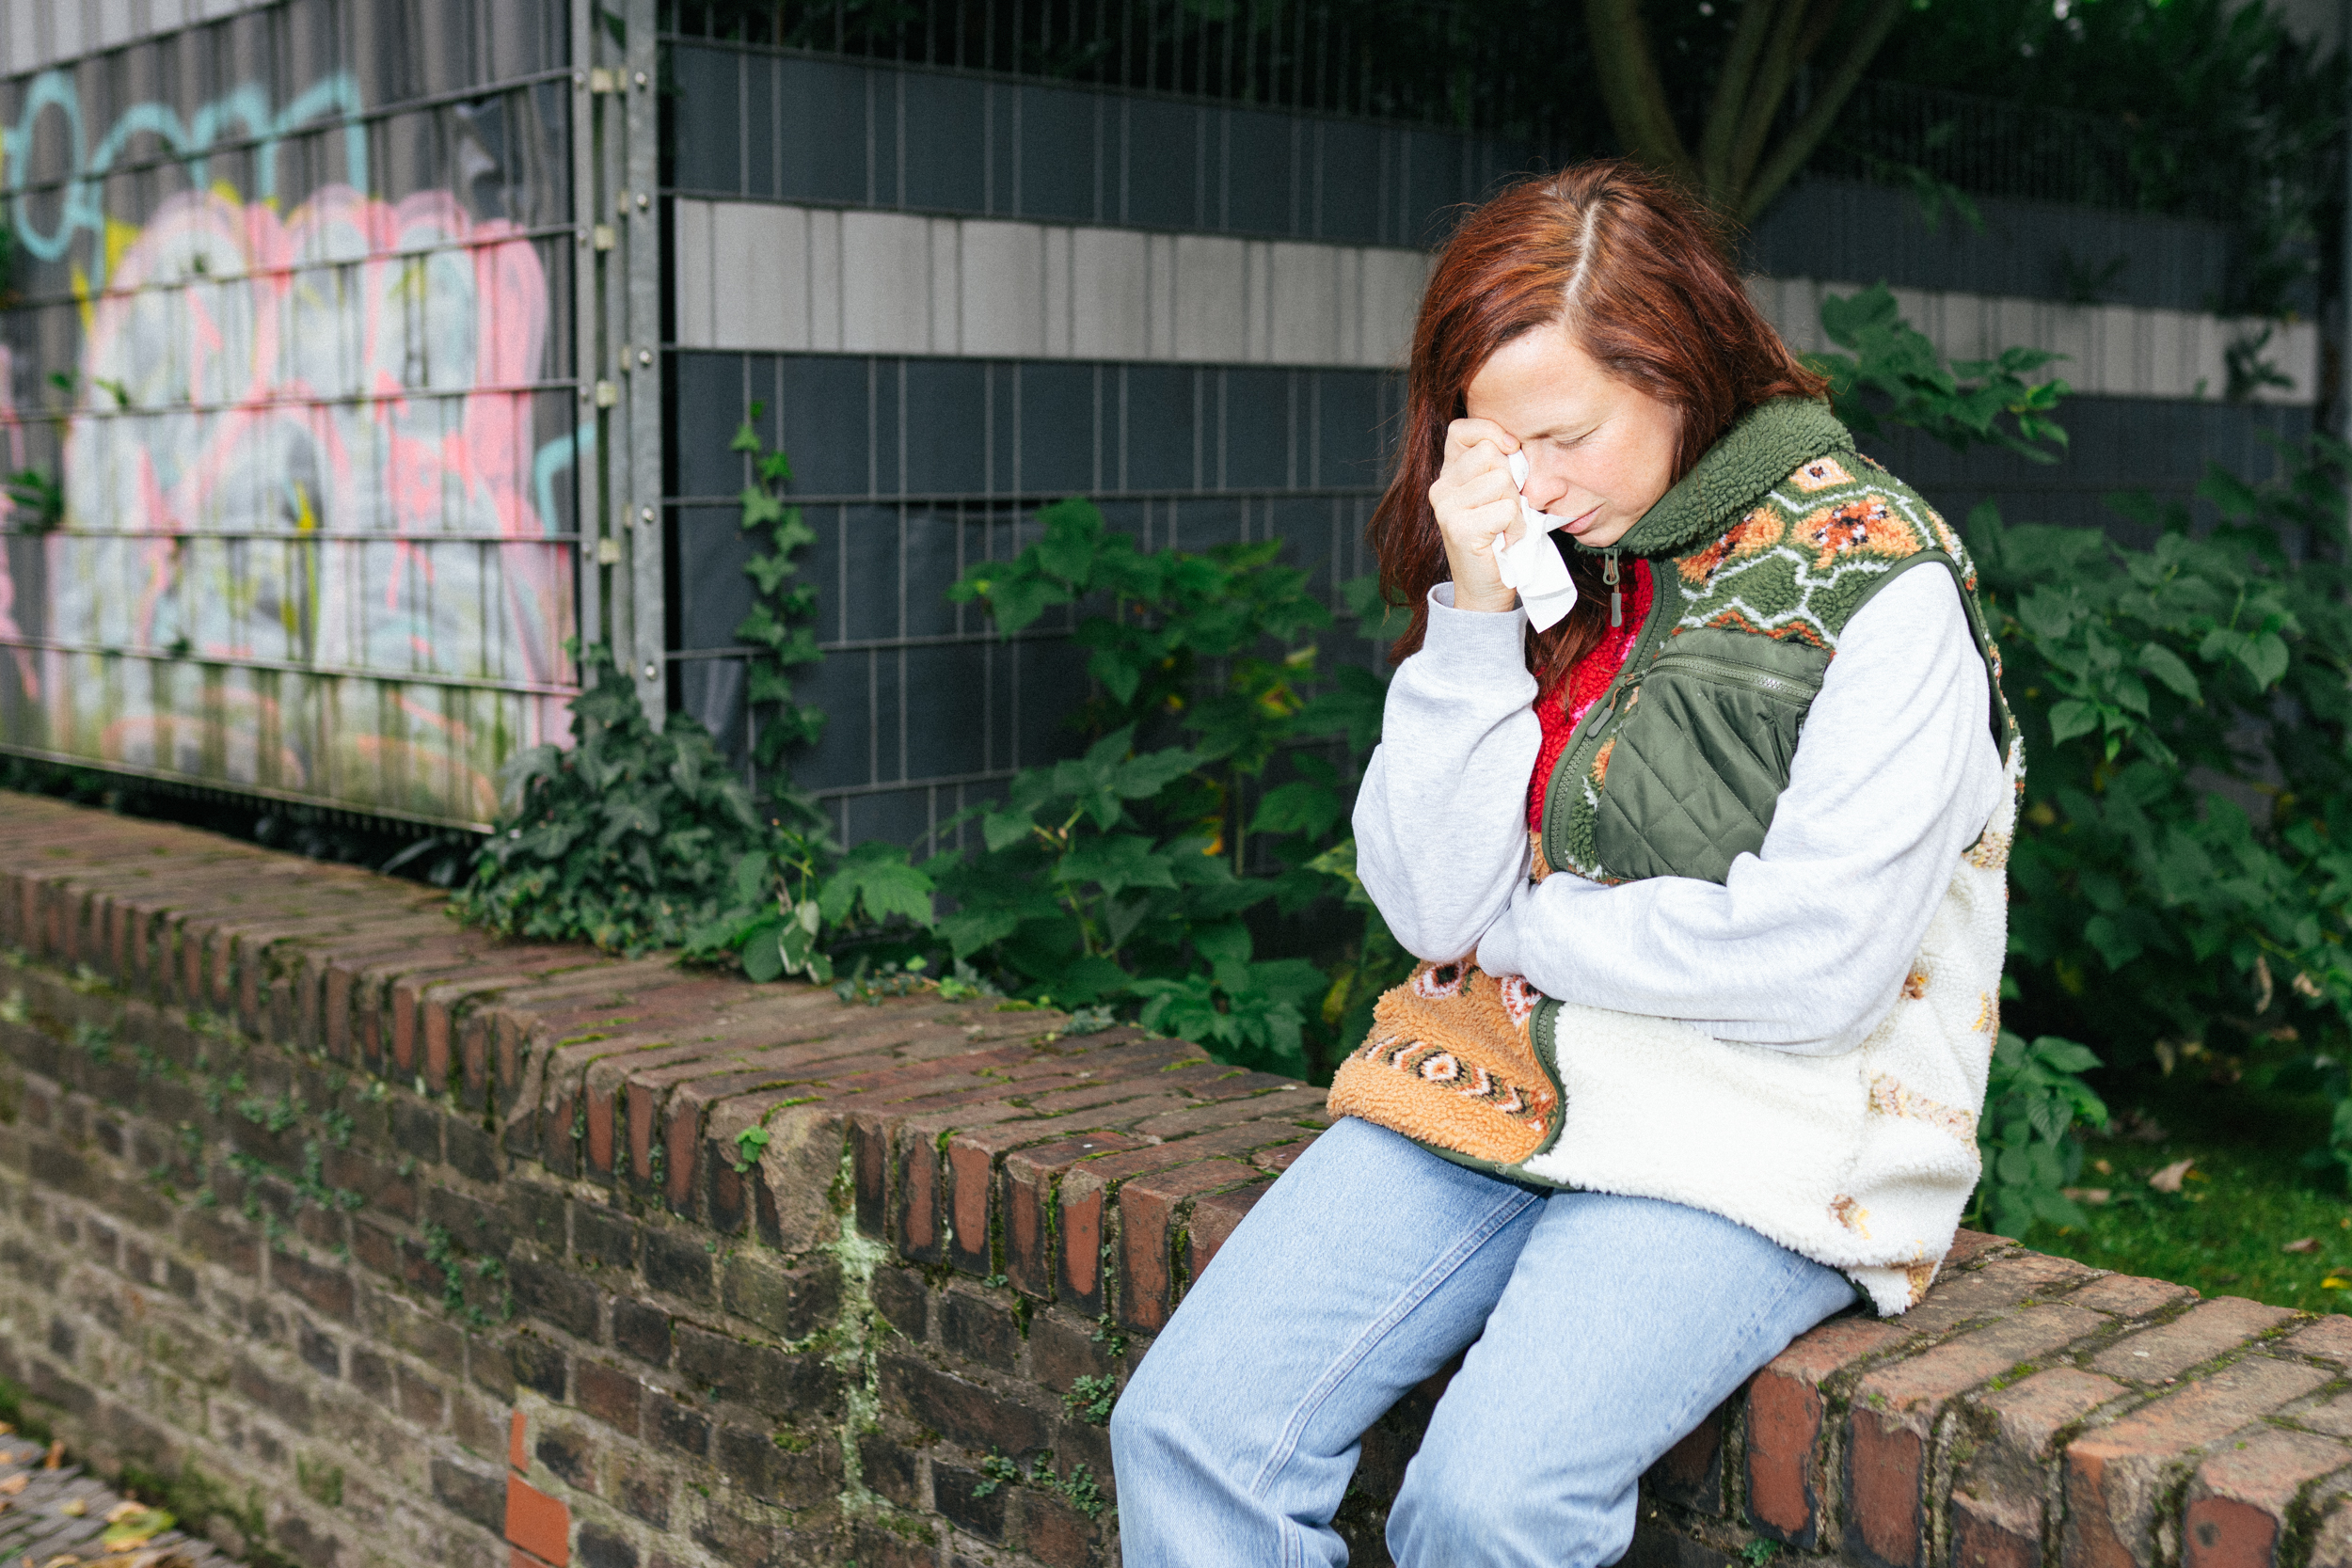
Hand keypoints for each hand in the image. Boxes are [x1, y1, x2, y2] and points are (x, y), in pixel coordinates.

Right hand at [1429, 419, 1523, 613]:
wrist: (1485, 591)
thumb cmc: (1498, 539)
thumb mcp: (1497, 494)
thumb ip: (1499, 466)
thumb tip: (1513, 447)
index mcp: (1449, 474)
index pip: (1462, 430)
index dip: (1490, 432)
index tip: (1510, 450)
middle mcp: (1441, 487)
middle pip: (1491, 454)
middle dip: (1511, 480)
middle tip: (1505, 509)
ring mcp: (1446, 507)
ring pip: (1502, 481)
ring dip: (1516, 508)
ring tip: (1505, 527)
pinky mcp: (1459, 528)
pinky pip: (1505, 509)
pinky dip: (1516, 527)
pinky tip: (1505, 541)